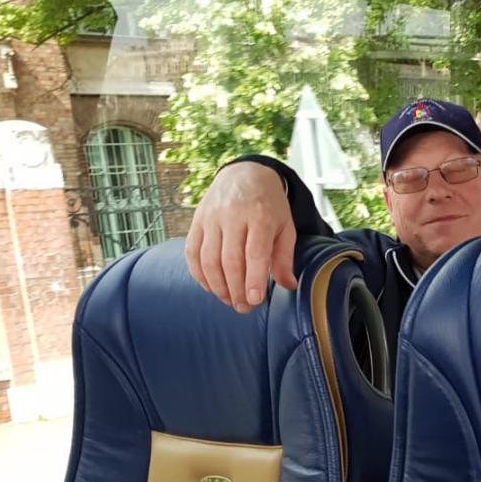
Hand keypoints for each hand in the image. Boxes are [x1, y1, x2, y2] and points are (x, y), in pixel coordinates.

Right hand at [185, 162, 297, 311]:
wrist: (245, 173)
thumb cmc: (269, 205)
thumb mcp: (285, 226)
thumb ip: (284, 257)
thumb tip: (288, 286)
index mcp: (260, 216)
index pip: (255, 253)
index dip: (253, 279)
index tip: (254, 300)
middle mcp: (233, 215)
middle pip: (230, 260)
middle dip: (236, 289)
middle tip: (244, 308)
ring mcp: (211, 218)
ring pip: (208, 259)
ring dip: (217, 286)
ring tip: (229, 301)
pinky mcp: (197, 221)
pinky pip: (192, 252)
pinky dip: (199, 274)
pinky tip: (211, 287)